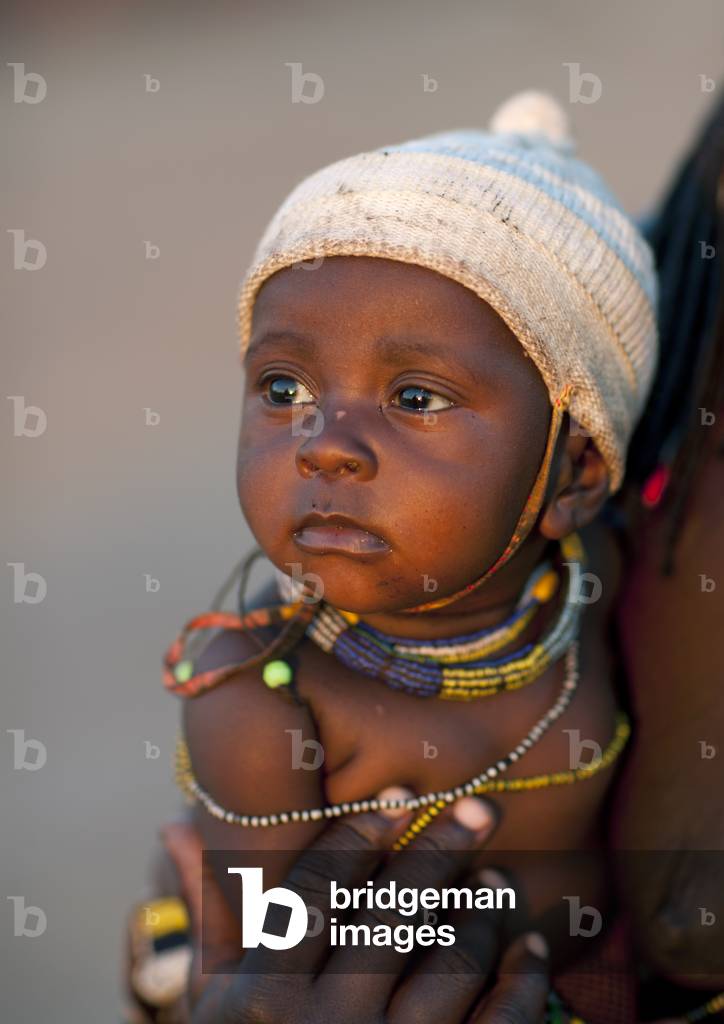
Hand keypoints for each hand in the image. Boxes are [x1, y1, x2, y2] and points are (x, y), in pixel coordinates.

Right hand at [161, 795, 550, 1023]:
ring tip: (496, 878)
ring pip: (449, 965)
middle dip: (440, 853)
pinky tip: (529, 947)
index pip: (319, 891)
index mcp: (259, 998)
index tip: (401, 794)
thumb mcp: (211, 1005)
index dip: (361, 835)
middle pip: (392, 916)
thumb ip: (212, 916)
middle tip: (479, 807)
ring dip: (481, 914)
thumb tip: (176, 824)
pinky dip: (521, 984)